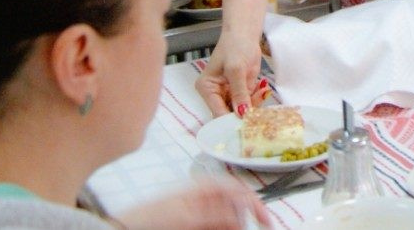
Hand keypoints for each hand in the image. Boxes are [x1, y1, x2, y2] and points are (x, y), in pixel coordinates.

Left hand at [115, 178, 270, 229]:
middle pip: (233, 206)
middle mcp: (200, 198)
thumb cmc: (148, 218)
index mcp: (201, 187)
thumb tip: (239, 214)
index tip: (266, 220)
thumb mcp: (185, 216)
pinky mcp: (190, 223)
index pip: (236, 188)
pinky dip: (222, 228)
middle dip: (244, 219)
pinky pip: (214, 225)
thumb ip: (214, 214)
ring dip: (233, 225)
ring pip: (225, 219)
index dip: (254, 202)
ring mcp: (195, 212)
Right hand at [196, 35, 262, 117]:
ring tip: (260, 91)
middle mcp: (216, 94)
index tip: (245, 125)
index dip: (230, 120)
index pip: (217, 112)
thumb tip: (242, 114)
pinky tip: (262, 88)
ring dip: (253, 105)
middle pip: (229, 114)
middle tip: (258, 111)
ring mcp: (229, 94)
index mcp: (207, 89)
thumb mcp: (236, 69)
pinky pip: (250, 103)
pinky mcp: (241, 91)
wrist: (245, 35)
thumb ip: (239, 92)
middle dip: (244, 113)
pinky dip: (257, 99)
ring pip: (241, 110)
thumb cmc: (235, 46)